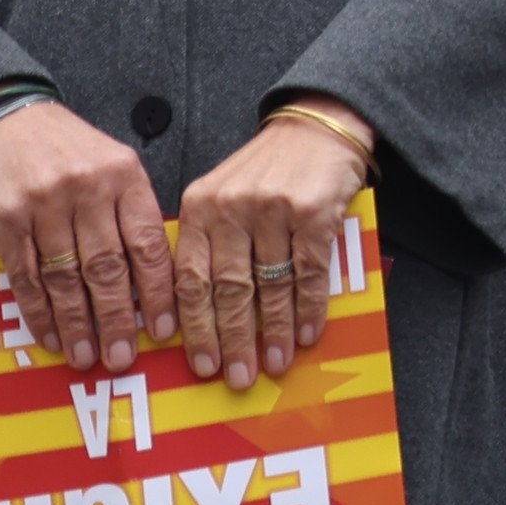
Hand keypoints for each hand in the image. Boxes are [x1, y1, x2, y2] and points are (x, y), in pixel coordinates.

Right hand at [0, 100, 172, 373]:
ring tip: (87, 357)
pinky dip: (39, 312)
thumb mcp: (114, 164)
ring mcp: (42, 205)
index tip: (164, 330)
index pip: (147, 244)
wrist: (3, 121)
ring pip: (65, 278)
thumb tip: (157, 282)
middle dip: (117, 319)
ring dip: (77, 325)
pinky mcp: (4, 221)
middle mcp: (85, 189)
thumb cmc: (68, 150)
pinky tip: (51, 336)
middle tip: (123, 358)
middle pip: (107, 268)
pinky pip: (25, 277)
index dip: (158, 292)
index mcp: (123, 175)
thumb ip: (133, 213)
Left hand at [179, 101, 370, 393]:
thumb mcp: (221, 197)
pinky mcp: (313, 212)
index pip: (189, 279)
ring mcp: (272, 210)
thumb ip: (209, 245)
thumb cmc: (266, 171)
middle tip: (236, 377)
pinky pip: (309, 273)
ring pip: (269, 286)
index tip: (200, 364)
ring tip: (276, 364)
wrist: (316, 127)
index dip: (195, 327)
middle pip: (227, 290)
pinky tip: (308, 333)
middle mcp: (231, 208)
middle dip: (232, 340)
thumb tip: (202, 315)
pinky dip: (309, 308)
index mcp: (199, 207)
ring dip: (274, 332)